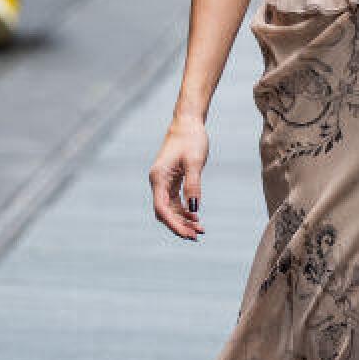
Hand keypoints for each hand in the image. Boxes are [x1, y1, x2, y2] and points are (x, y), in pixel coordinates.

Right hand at [149, 113, 209, 240]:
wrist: (188, 124)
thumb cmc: (191, 139)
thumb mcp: (195, 162)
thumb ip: (193, 185)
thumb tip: (194, 209)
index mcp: (159, 178)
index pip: (162, 209)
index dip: (174, 224)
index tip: (189, 234)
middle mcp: (158, 182)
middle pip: (164, 212)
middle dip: (179, 225)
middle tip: (197, 236)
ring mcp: (163, 182)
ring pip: (170, 209)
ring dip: (183, 220)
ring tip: (200, 229)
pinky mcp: (171, 181)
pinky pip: (175, 202)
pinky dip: (184, 211)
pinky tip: (196, 217)